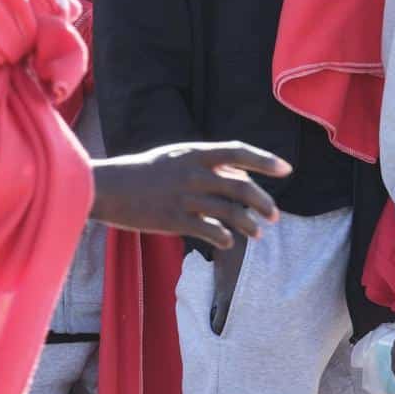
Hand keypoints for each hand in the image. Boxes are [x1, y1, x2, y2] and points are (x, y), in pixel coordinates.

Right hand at [90, 142, 290, 251]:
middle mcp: (193, 173)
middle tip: (274, 215)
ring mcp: (185, 197)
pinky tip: (228, 242)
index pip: (238, 151)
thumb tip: (240, 175)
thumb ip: (207, 164)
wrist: (108, 187)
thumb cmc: (143, 171)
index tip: (286, 169)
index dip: (264, 160)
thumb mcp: (175, 157)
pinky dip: (224, 238)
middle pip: (240, 187)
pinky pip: (210, 231)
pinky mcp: (175, 220)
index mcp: (193, 153)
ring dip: (249, 225)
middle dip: (263, 203)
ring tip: (258, 234)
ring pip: (230, 213)